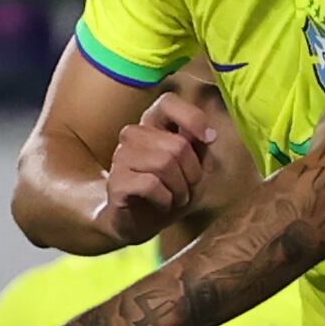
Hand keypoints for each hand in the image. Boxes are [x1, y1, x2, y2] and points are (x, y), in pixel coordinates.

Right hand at [98, 93, 226, 244]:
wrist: (137, 223)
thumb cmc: (167, 191)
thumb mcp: (192, 167)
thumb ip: (199, 147)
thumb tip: (208, 135)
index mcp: (152, 124)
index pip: (168, 102)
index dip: (192, 118)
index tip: (208, 139)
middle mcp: (133, 135)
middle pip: (177, 145)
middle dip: (192, 173)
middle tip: (188, 188)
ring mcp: (121, 157)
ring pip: (164, 163)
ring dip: (180, 189)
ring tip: (176, 198)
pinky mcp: (116, 181)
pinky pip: (151, 184)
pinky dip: (165, 199)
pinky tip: (162, 204)